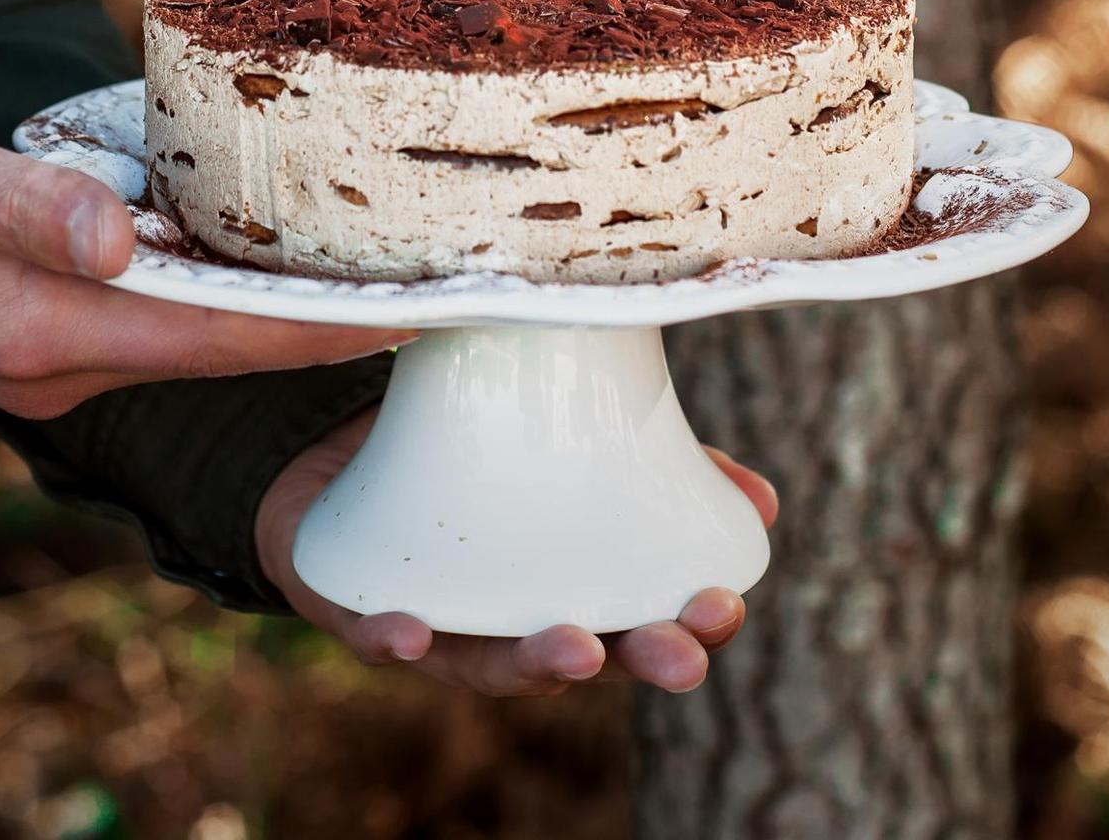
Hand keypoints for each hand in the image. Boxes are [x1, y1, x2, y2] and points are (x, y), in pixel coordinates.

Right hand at [0, 94, 411, 418]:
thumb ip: (17, 207)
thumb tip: (115, 242)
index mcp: (38, 330)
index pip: (217, 337)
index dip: (324, 329)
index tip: (421, 313)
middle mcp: (58, 357)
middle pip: (228, 347)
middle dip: (334, 329)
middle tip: (440, 293)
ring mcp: (55, 346)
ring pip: (203, 334)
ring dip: (291, 312)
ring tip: (389, 273)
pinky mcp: (52, 317)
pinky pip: (170, 314)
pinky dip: (235, 292)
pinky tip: (282, 259)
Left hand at [256, 405, 777, 695]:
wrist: (346, 458)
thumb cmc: (477, 459)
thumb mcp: (566, 444)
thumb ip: (652, 460)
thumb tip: (762, 498)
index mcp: (573, 585)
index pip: (644, 616)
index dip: (689, 622)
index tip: (728, 602)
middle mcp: (515, 620)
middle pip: (587, 656)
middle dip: (637, 660)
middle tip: (683, 656)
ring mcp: (445, 623)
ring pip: (495, 663)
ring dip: (538, 664)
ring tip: (575, 649)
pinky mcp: (367, 612)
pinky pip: (379, 635)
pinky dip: (396, 640)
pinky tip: (409, 633)